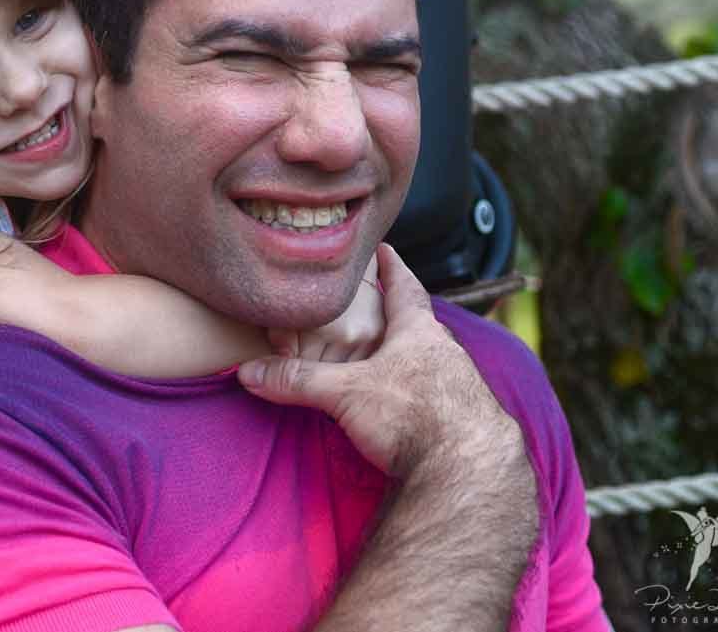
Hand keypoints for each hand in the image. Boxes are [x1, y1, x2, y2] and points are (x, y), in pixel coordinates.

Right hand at [239, 243, 527, 479]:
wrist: (468, 469)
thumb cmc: (413, 414)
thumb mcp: (345, 393)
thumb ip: (298, 380)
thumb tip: (248, 372)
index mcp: (419, 332)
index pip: (405, 287)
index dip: (393, 267)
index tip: (385, 249)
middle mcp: (446, 353)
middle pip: (420, 325)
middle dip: (398, 317)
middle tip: (378, 307)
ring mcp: (460, 387)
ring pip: (431, 362)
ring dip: (410, 359)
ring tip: (387, 359)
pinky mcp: (463, 421)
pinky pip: (437, 396)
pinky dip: (418, 394)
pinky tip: (405, 407)